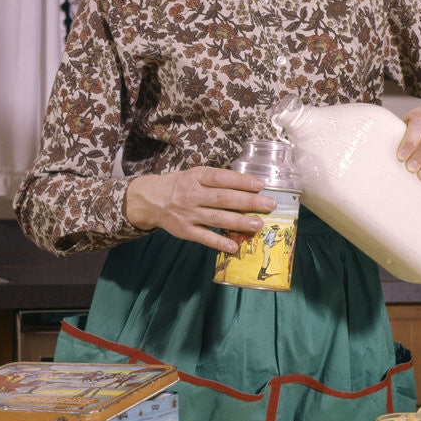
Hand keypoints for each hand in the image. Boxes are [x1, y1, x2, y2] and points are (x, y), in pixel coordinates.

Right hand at [123, 166, 275, 252]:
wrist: (151, 199)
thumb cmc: (179, 185)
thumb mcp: (194, 175)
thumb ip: (217, 180)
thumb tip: (248, 185)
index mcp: (195, 177)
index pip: (221, 178)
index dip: (241, 181)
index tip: (260, 185)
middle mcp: (192, 194)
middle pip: (223, 198)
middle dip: (248, 202)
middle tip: (269, 205)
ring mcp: (188, 214)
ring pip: (217, 218)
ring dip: (239, 222)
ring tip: (258, 225)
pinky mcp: (185, 231)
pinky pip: (205, 237)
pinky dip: (220, 243)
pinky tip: (235, 246)